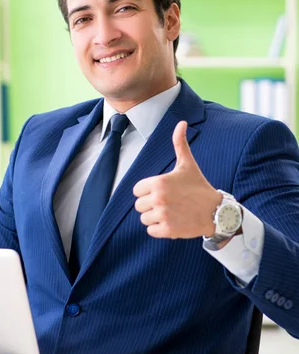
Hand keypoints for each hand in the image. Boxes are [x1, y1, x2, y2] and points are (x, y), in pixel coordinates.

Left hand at [133, 121, 221, 238]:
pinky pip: (151, 231)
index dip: (147, 191)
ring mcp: (163, 215)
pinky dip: (159, 229)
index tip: (162, 192)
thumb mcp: (188, 164)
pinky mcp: (167, 230)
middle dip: (150, 206)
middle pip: (139, 206)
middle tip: (168, 203)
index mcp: (159, 182)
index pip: (137, 190)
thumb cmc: (199, 187)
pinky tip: (172, 222)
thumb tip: (181, 122)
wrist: (216, 211)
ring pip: (144, 219)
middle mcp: (158, 198)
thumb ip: (179, 143)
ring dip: (155, 218)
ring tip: (171, 213)